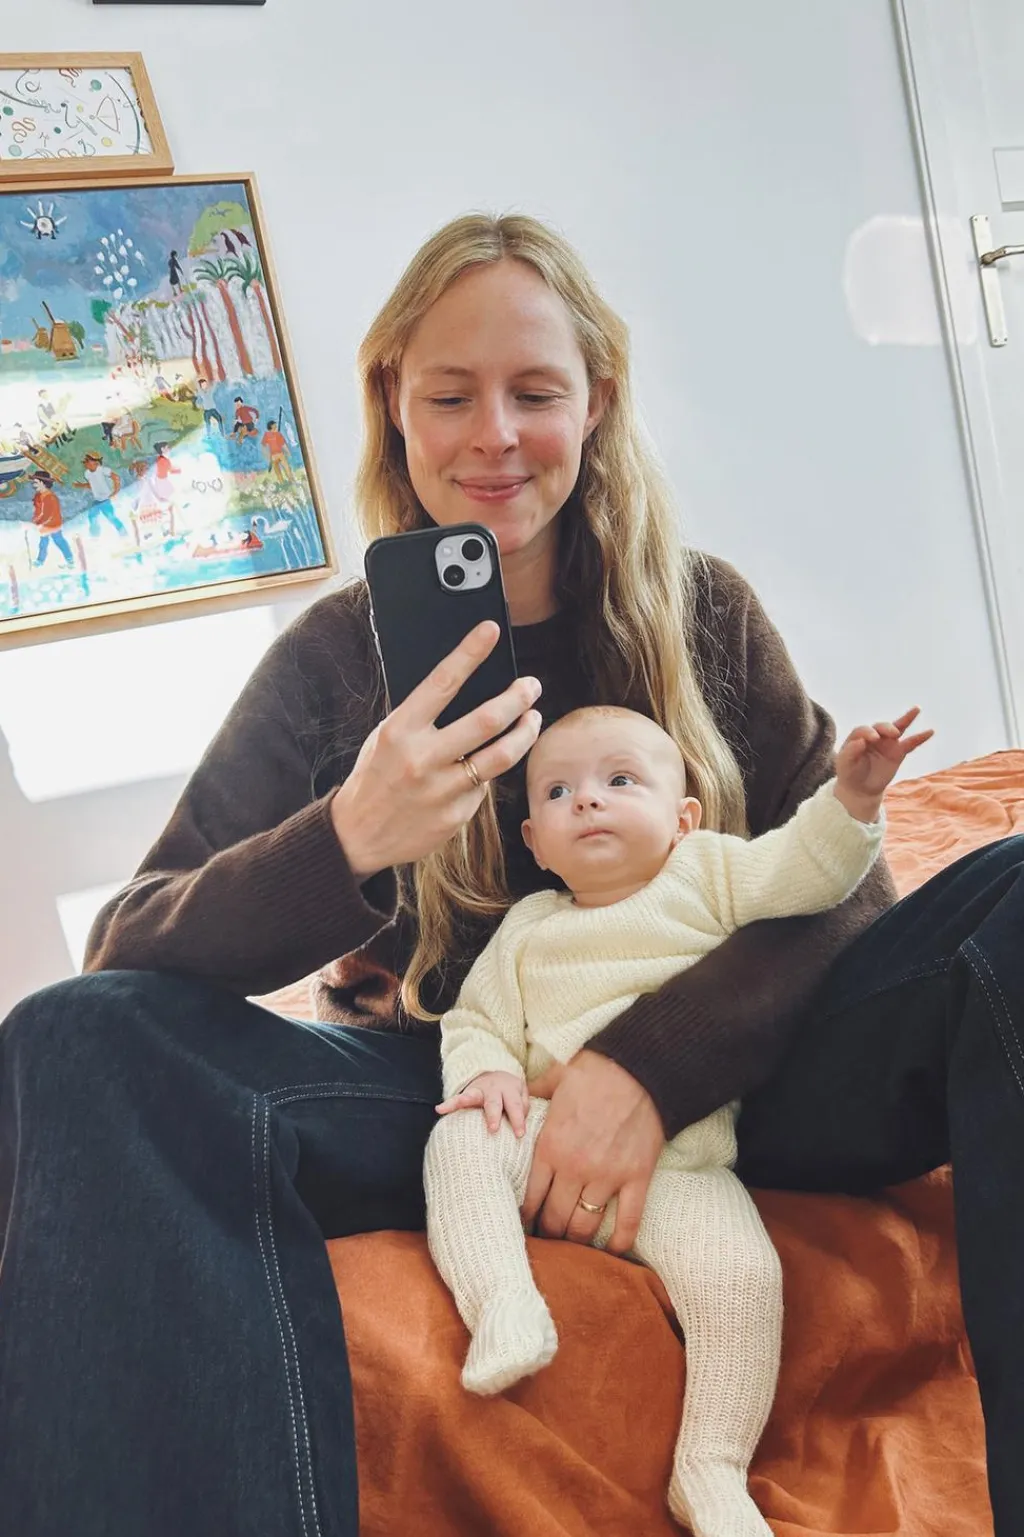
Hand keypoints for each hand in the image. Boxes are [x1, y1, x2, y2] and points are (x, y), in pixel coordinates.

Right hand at [331, 620, 542, 880]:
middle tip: (531, 686)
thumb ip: (421, 718)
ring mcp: (442, 790)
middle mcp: (422, 758)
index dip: (469, 653)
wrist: (358, 834)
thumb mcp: (386, 738)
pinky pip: (485, 786)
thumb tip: (466, 688)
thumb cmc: (375, 777)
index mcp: (400, 730)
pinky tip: (489, 764)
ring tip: (532, 718)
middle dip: (517, 698)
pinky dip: (490, 772)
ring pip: (501, 756)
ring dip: (524, 733)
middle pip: (487, 720)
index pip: (442, 682)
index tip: (489, 630)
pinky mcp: (456, 816)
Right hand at [436, 1070, 529, 1136]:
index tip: (520, 1135)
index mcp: (510, 1089)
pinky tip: (440, 1109)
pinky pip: (456, 1099)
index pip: (515, 1106)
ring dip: (466, 1102)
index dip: (518, 1120)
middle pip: (493, 1102)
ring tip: (460, 1105)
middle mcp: (493, 1089)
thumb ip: (523, 1107)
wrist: (496, 1074)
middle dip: (493, 1115)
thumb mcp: (521, 1095)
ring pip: (471, 1096)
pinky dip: (449, 1104)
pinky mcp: (466, 1094)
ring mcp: (478, 1090)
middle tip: (494, 1129)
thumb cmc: (511, 1093)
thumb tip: (518, 1122)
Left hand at [521, 1051, 663, 1255]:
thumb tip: (515, 1099)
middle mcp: (575, 1167)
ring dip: (576, 1240)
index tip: (524, 1225)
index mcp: (550, 1146)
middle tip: (547, 1239)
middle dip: (548, 1233)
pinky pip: (628, 1221)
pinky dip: (620, 1242)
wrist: (639, 1066)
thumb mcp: (554, 1080)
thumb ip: (532, 1096)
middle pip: (554, 1218)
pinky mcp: (637, 1178)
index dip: (525, 1217)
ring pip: (585, 1226)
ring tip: (572, 1245)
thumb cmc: (595, 1070)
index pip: (530, 1198)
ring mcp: (607, 1176)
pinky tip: (613, 1252)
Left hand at [834, 706, 932, 820]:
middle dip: (886, 728)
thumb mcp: (845, 764)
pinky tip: (930, 732)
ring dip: (907, 719)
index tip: (872, 739)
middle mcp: (874, 736)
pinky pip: (911, 743)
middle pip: (881, 727)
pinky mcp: (898, 752)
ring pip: (898, 728)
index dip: (868, 732)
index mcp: (858, 737)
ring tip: (916, 709)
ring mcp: (887, 743)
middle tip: (891, 733)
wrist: (860, 789)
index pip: (864, 730)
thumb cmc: (849, 773)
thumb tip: (860, 742)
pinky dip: (920, 737)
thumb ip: (850, 752)